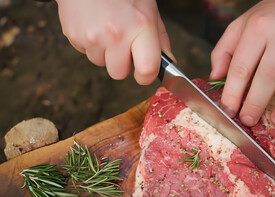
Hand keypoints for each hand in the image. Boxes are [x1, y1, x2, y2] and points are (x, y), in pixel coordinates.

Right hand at [56, 0, 174, 84]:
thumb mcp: (149, 10)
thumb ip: (160, 39)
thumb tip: (169, 63)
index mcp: (140, 27)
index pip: (147, 70)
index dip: (146, 76)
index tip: (144, 73)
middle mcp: (116, 34)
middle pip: (119, 74)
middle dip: (122, 64)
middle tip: (123, 44)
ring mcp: (92, 36)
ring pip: (100, 63)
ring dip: (105, 53)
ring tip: (106, 29)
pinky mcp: (74, 36)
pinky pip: (85, 52)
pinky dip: (90, 44)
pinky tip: (94, 25)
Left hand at [210, 0, 274, 126]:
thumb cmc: (267, 16)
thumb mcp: (240, 25)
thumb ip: (224, 50)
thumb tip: (215, 77)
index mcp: (259, 27)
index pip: (243, 65)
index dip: (233, 92)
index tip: (229, 110)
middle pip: (270, 74)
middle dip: (257, 102)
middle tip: (249, 120)